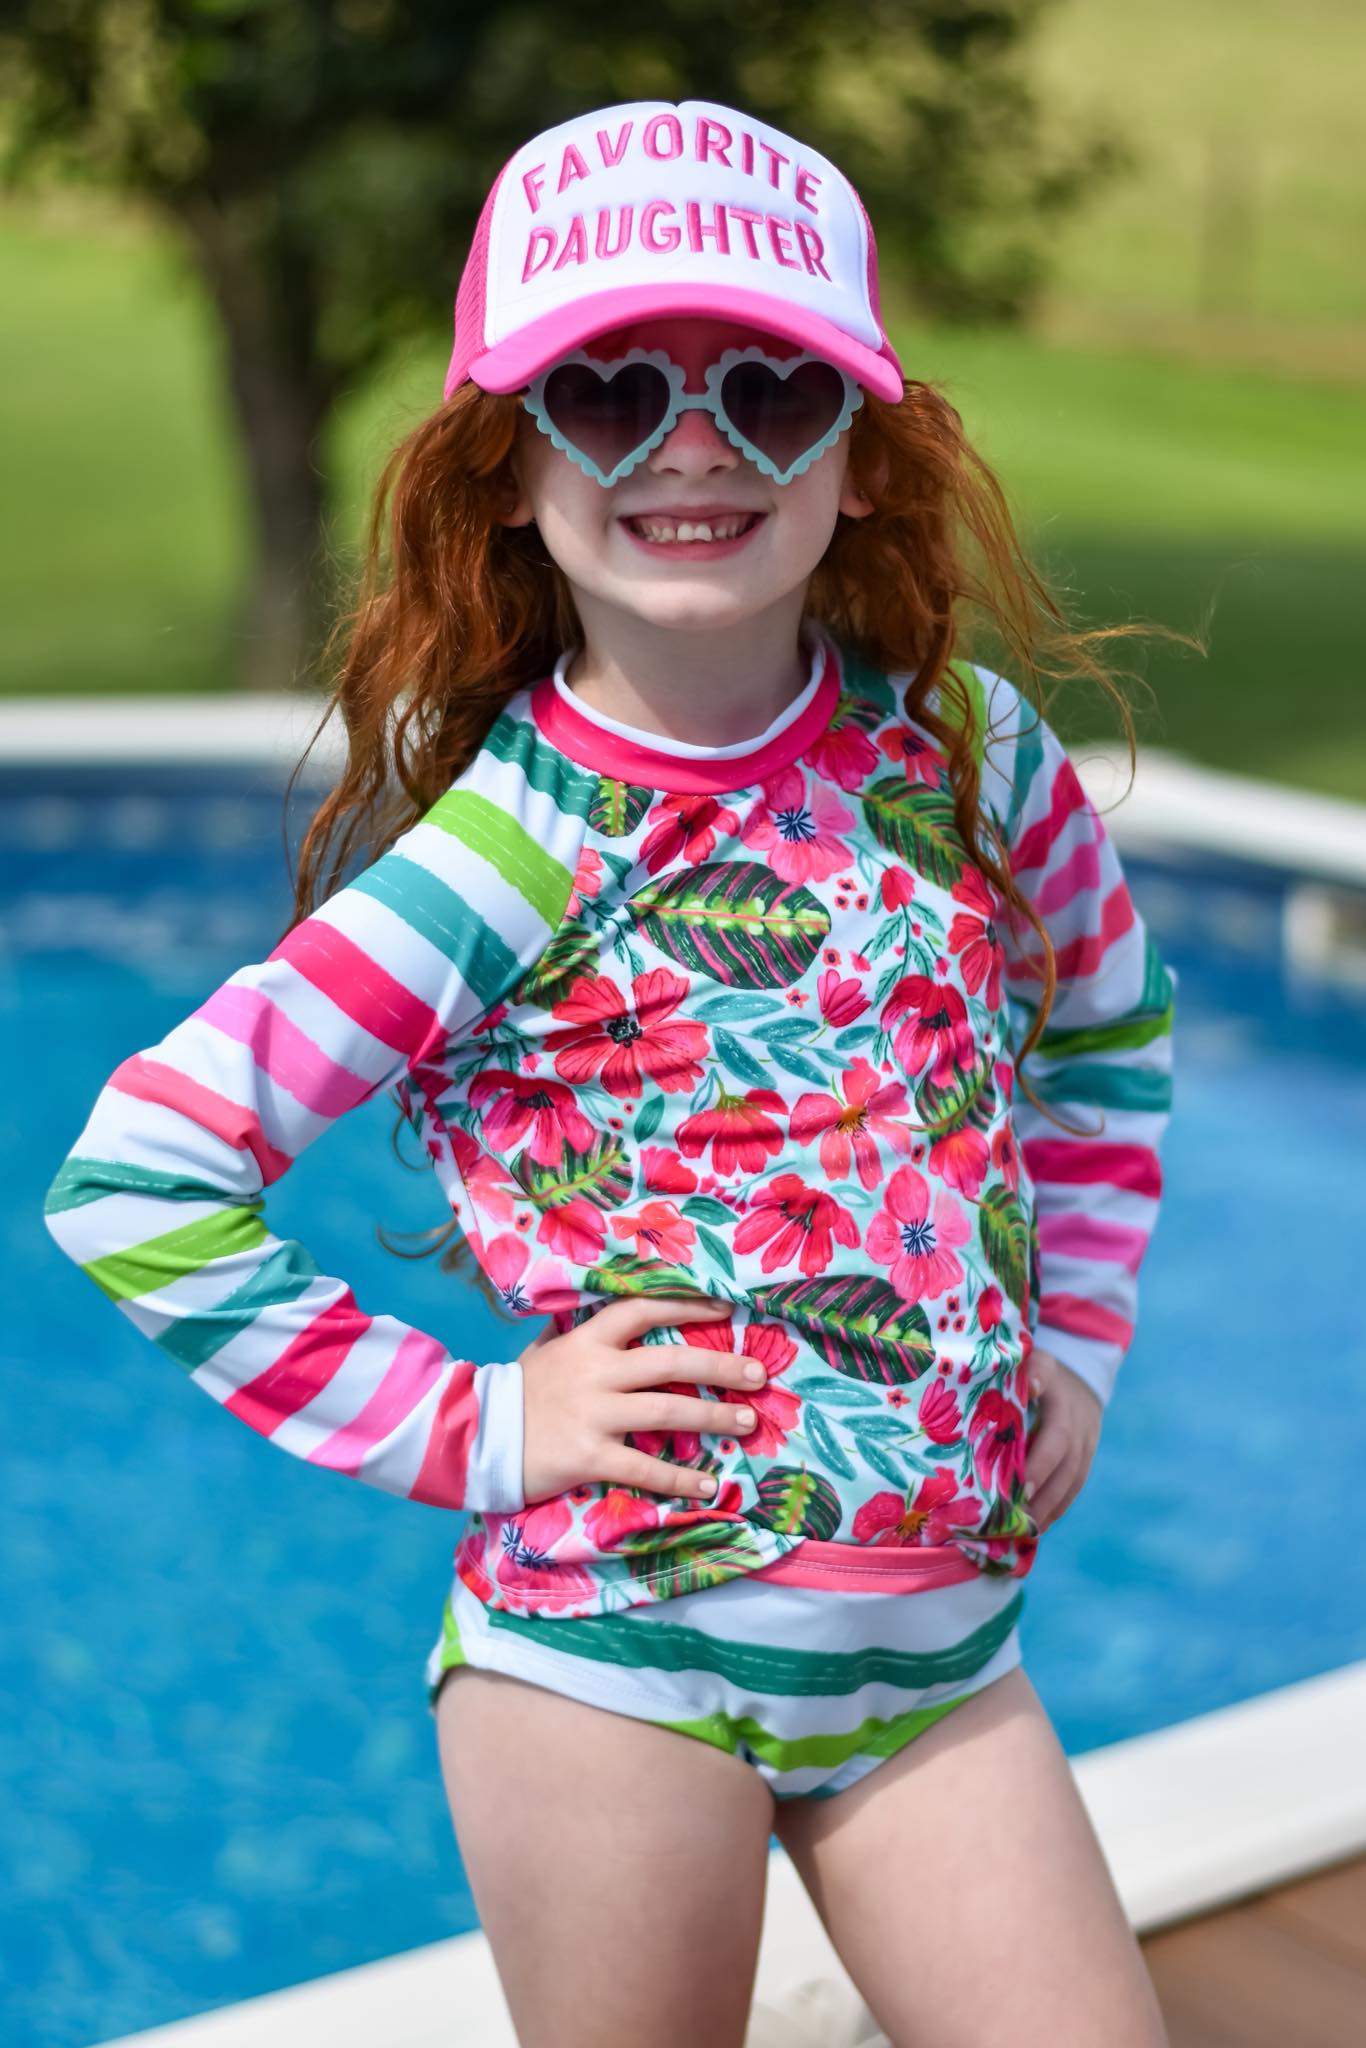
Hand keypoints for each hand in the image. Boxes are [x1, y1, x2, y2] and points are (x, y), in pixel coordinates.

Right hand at [516, 1293, 765, 1506]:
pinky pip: (645, 1467)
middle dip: (721, 1365)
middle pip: (671, 1360)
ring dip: (714, 1415)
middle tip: (759, 1374)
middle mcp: (596, 1371)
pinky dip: (681, 1478)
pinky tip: (709, 1484)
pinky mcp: (589, 1455)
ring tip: (748, 1421)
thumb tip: (605, 1311)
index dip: (687, 1304)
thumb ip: (580, 1334)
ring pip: (667, 1409)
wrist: (474, 1436)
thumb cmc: (519, 1393)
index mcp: (587, 1340)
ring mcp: (594, 1413)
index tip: (726, 1305)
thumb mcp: (547, 1350)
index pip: (644, 1308)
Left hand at [1022, 1344, 1102, 1533]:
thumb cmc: (1040, 1368)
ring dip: (1050, 1507)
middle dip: (1043, 1493)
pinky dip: (1058, 1508)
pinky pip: (1075, 1486)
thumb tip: (1032, 1384)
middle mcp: (1079, 1425)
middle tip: (1017, 1517)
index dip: (1041, 1461)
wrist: (1079, 1374)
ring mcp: (1086, 1443)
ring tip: (1025, 1530)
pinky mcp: (1087, 1457)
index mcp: (1062, 1401)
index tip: (1020, 1484)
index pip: (1056, 1435)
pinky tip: (1039, 1527)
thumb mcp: (1035, 1360)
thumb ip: (1032, 1370)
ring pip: (1072, 1480)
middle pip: (1065, 1465)